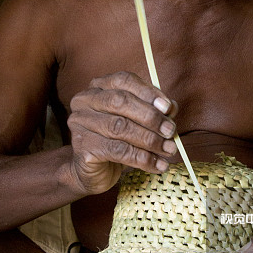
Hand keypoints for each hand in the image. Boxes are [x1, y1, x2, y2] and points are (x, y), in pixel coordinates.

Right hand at [67, 71, 177, 194]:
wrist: (93, 172)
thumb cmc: (117, 140)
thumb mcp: (136, 121)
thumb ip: (153, 110)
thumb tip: (171, 107)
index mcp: (98, 87)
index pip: (123, 80)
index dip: (148, 92)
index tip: (168, 107)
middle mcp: (84, 102)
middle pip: (120, 102)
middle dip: (150, 116)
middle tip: (170, 131)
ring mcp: (80, 124)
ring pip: (120, 127)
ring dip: (150, 139)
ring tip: (169, 149)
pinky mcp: (83, 149)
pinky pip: (118, 151)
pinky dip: (143, 158)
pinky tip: (157, 165)